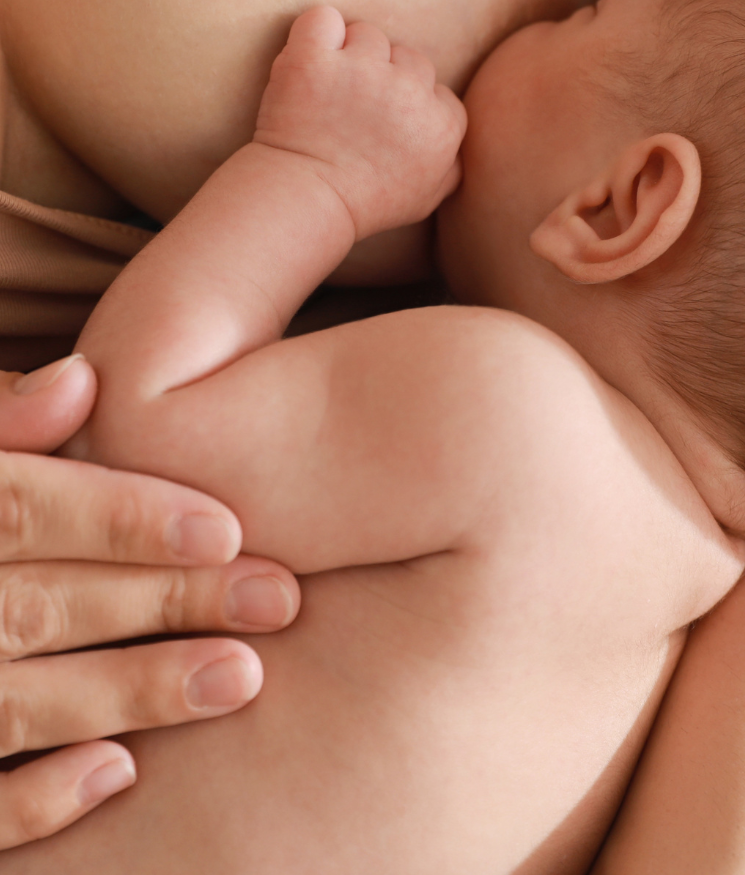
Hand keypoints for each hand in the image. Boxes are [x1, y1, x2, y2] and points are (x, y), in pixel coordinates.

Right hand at [0, 355, 300, 849]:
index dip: (124, 517)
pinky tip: (117, 772)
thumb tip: (84, 384)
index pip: (21, 510)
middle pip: (38, 605)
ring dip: (130, 694)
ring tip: (240, 677)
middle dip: (164, 603)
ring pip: (12, 702)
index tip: (231, 529)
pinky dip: (27, 799)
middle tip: (278, 599)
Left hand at [254, 5, 466, 234]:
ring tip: (331, 90)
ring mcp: (362, 70)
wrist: (305, 199)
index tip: (385, 124)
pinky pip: (323, 19)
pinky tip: (312, 60)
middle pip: (409, 56)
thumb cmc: (366, 203)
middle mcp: (409, 91)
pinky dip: (316, 33)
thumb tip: (456, 146)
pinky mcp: (315, 57)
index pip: (437, 89)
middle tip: (357, 107)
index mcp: (442, 125)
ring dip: (351, 54)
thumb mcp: (425, 198)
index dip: (411, 102)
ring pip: (368, 35)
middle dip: (387, 76)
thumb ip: (450, 166)